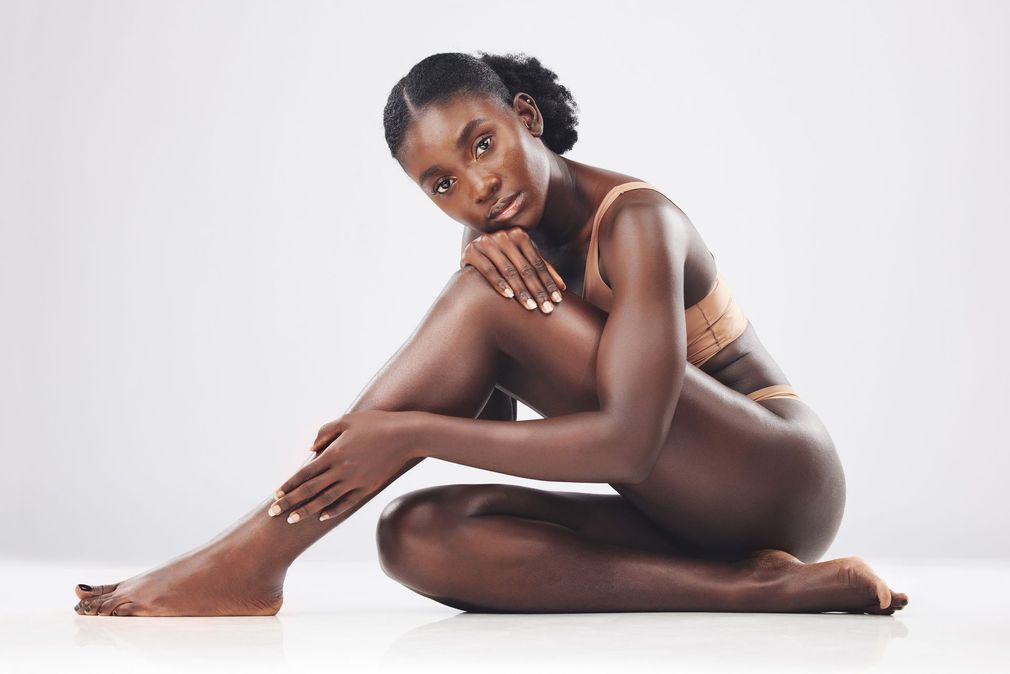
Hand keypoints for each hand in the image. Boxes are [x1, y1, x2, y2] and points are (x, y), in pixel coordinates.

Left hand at [268, 410, 417, 522]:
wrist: (405, 435)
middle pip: (310, 490)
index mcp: (334, 453)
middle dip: (290, 502)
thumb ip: (325, 432)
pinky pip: (346, 503)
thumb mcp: (347, 420)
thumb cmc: (375, 423)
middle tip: (273, 513)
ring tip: (292, 519)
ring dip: (306, 511)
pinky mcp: (367, 487)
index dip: (289, 484)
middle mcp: (341, 470)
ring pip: (325, 500)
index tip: (276, 494)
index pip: (305, 473)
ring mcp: (355, 481)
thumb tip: (310, 449)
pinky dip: (332, 511)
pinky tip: (321, 516)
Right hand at [461, 226, 566, 313]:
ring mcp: (487, 242)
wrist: (472, 252)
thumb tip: (562, 287)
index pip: (538, 263)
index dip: (548, 282)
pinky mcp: (472, 251)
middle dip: (538, 290)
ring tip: (531, 307)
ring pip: (508, 270)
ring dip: (521, 290)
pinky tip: (509, 296)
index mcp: (520, 235)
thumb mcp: (522, 259)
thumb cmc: (503, 259)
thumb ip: (541, 269)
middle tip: (547, 309)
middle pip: (525, 268)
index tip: (557, 300)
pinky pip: (488, 270)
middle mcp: (504, 236)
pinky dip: (499, 283)